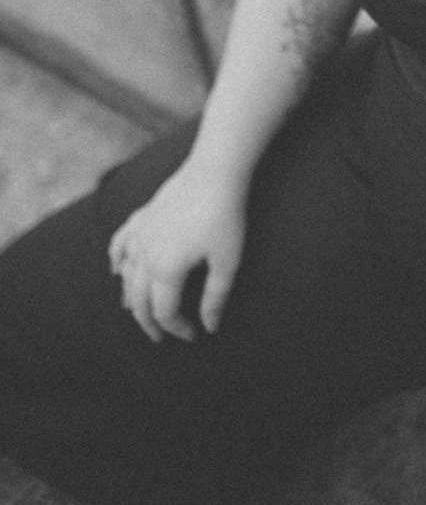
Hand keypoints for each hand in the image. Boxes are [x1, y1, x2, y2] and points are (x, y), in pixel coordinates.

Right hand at [107, 159, 247, 342]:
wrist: (215, 170)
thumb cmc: (225, 215)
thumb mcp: (227, 260)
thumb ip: (215, 297)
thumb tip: (209, 327)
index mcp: (165, 270)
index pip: (164, 312)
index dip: (177, 328)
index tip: (194, 335)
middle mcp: (145, 255)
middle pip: (139, 300)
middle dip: (148, 322)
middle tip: (160, 336)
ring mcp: (140, 234)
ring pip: (126, 275)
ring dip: (130, 296)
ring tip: (136, 311)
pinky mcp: (142, 216)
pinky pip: (120, 242)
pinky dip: (116, 259)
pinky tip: (118, 268)